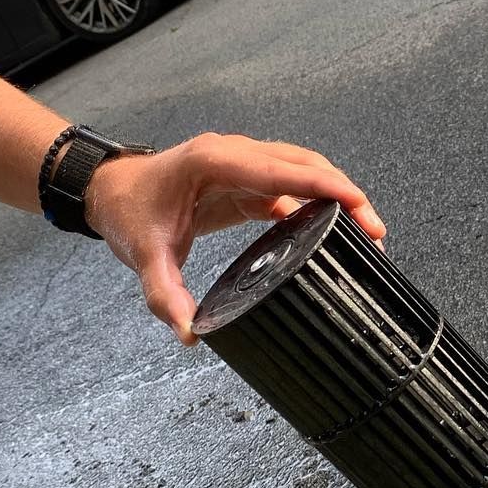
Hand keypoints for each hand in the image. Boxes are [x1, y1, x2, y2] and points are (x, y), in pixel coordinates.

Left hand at [84, 132, 385, 343]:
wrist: (111, 192)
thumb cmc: (129, 212)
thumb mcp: (144, 255)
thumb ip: (166, 296)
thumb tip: (190, 333)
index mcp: (215, 161)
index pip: (283, 169)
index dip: (325, 185)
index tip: (358, 205)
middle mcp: (236, 154)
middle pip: (305, 165)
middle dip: (345, 194)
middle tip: (376, 232)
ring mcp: (244, 163)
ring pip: (304, 171)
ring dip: (336, 196)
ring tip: (367, 234)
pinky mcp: (247, 179)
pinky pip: (291, 185)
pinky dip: (316, 204)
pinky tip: (333, 232)